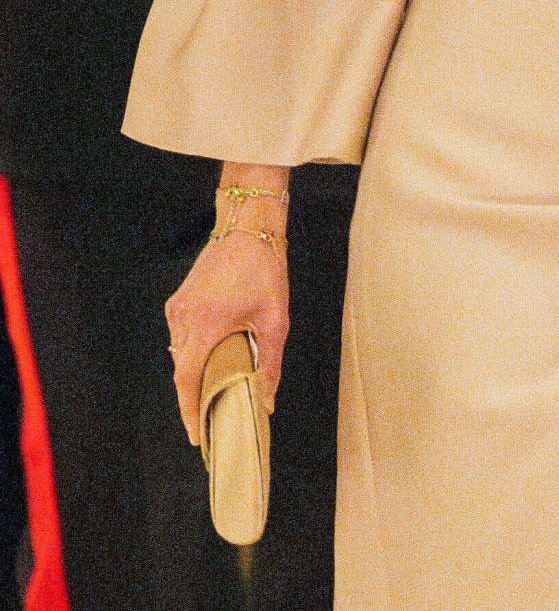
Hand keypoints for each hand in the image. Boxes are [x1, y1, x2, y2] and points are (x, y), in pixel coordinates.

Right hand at [165, 229, 288, 446]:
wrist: (248, 227)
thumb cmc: (264, 270)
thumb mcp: (275, 319)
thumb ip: (269, 364)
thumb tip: (267, 401)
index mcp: (204, 325)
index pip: (186, 380)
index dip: (189, 411)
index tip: (196, 436)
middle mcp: (183, 318)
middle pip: (181, 370)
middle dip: (194, 396)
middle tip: (212, 418)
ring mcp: (178, 307)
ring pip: (180, 353)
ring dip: (194, 372)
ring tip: (215, 389)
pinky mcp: (179, 299)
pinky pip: (180, 335)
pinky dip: (193, 350)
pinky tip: (213, 355)